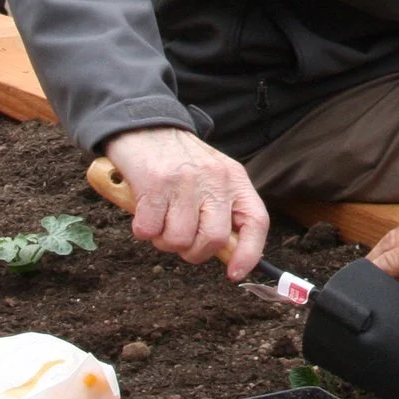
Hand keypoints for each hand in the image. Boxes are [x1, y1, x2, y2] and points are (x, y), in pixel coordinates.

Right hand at [99, 126, 268, 280]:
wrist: (144, 125)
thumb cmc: (178, 160)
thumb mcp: (212, 176)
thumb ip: (222, 209)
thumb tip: (228, 253)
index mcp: (234, 178)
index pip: (256, 221)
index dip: (250, 253)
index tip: (235, 273)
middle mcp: (214, 179)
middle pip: (214, 239)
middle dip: (193, 252)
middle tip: (179, 240)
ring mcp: (185, 181)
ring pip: (179, 239)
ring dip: (164, 240)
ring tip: (159, 220)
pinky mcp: (155, 183)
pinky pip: (150, 230)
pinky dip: (143, 230)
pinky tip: (143, 212)